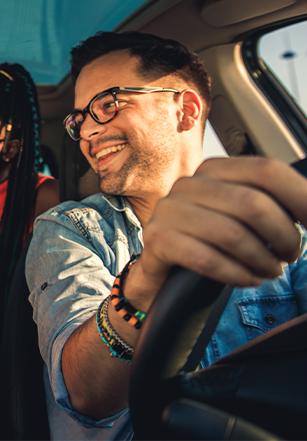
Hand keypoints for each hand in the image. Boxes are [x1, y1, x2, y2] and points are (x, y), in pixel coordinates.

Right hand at [137, 157, 306, 295]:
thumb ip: (269, 204)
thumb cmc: (211, 244)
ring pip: (232, 234)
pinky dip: (237, 274)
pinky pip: (207, 259)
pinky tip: (248, 278)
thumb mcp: (241, 217)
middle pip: (253, 203)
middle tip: (288, 255)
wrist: (166, 275)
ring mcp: (169, 210)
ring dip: (262, 260)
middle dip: (283, 236)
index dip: (301, 197)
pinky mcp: (157, 239)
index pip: (266, 170)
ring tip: (270, 270)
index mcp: (214, 170)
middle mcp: (188, 184)